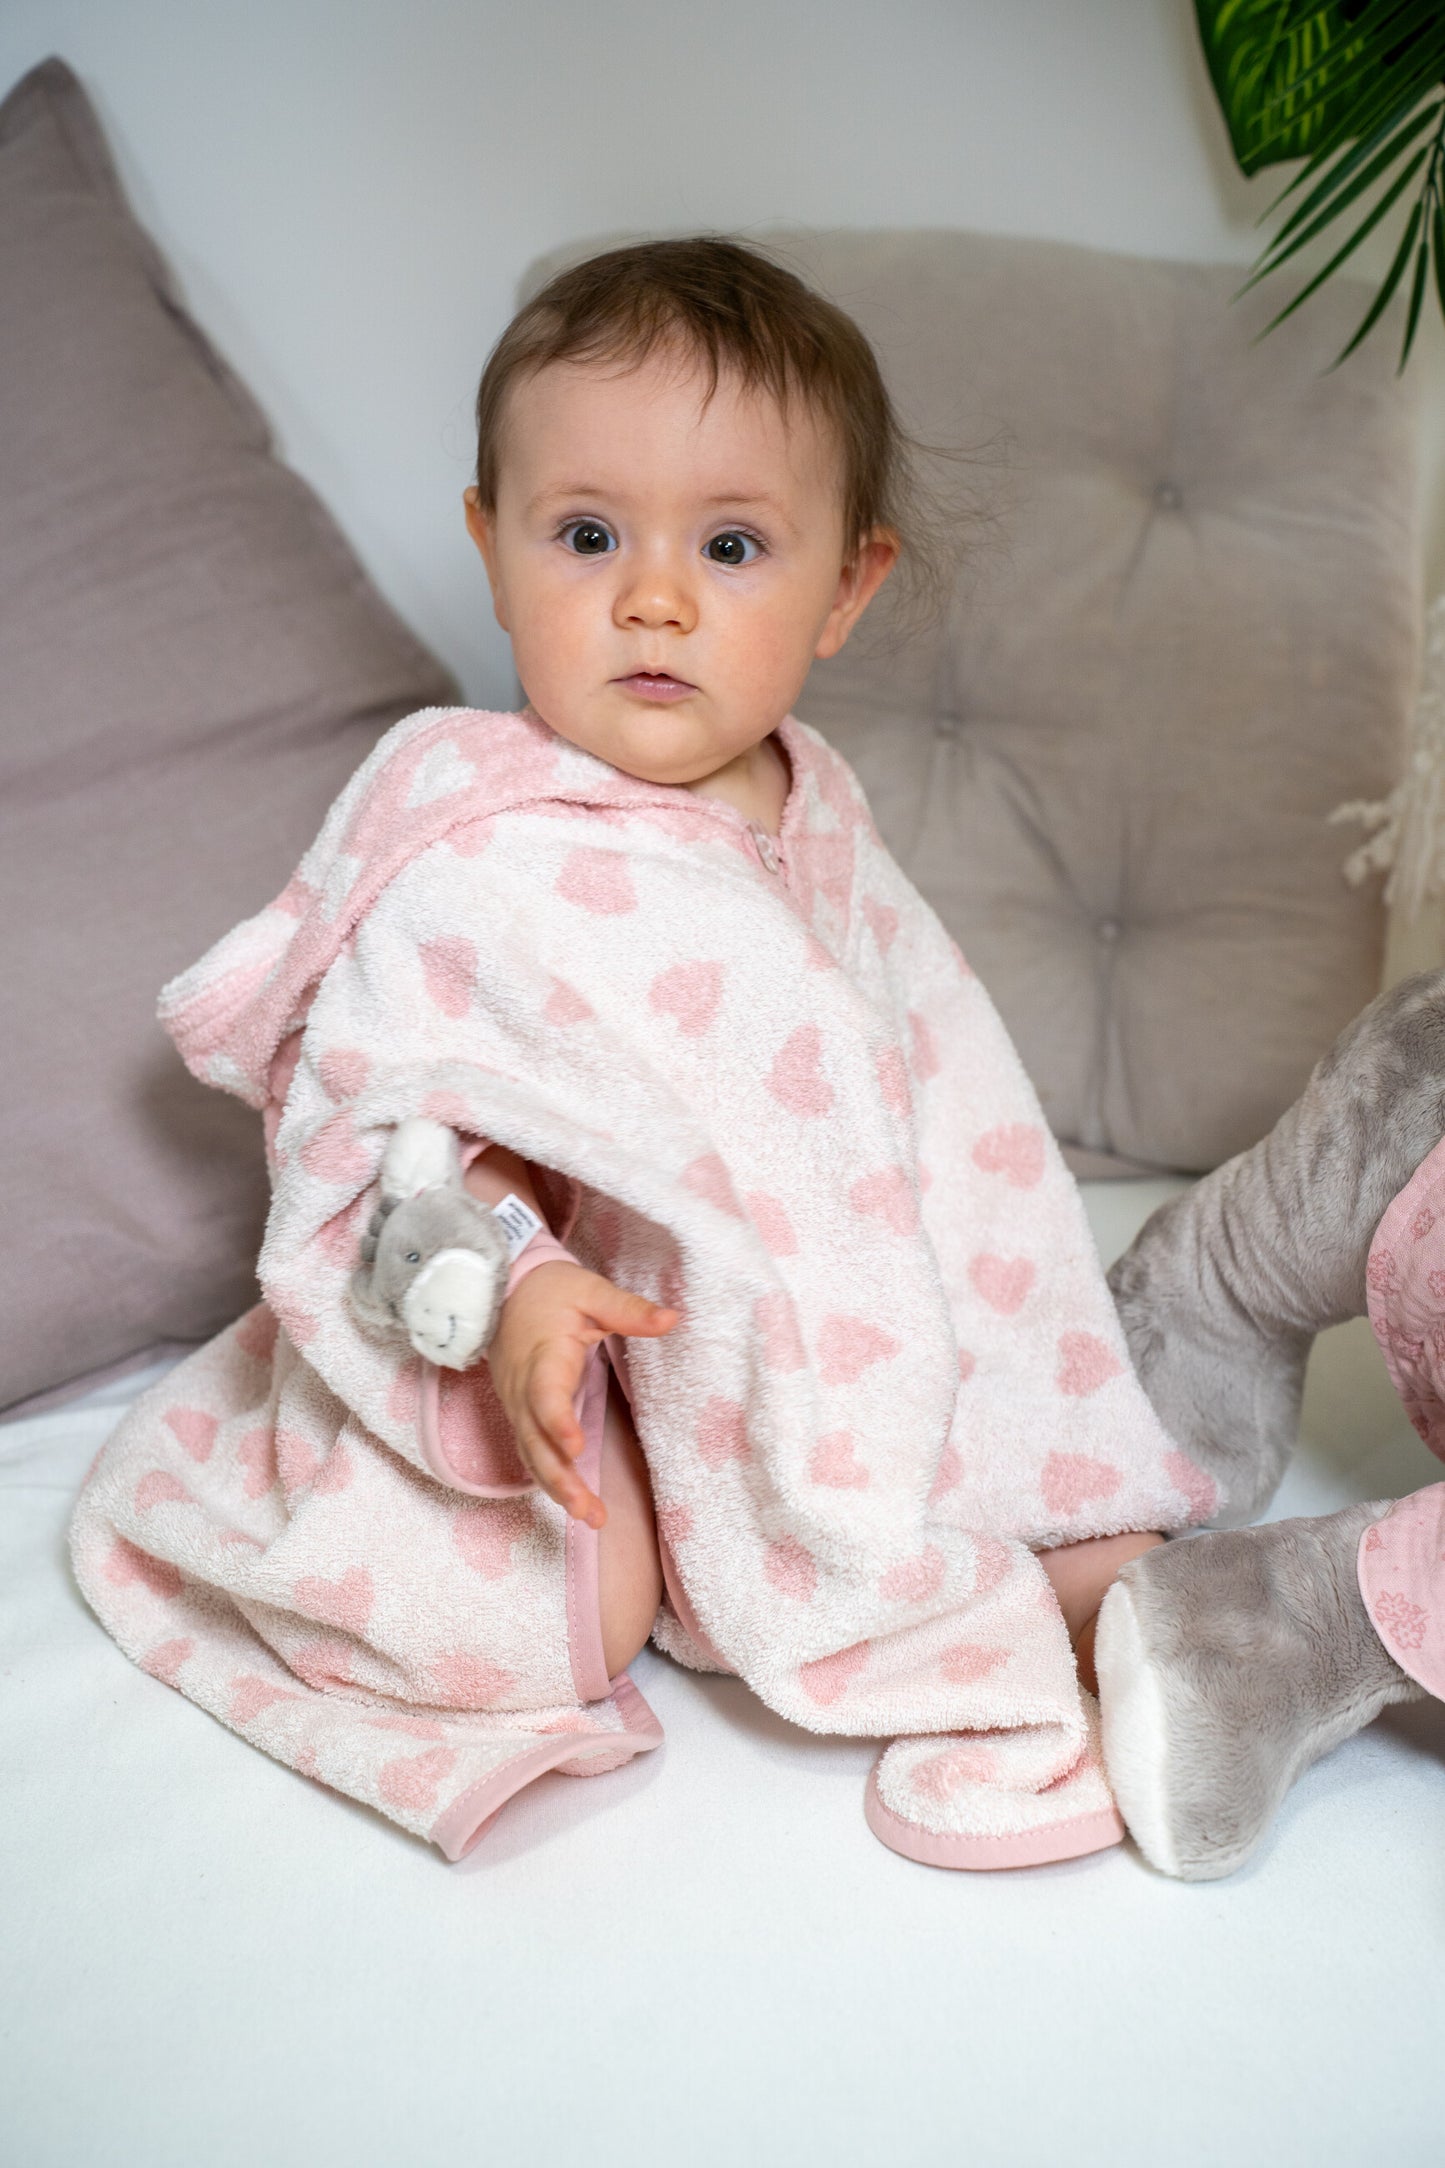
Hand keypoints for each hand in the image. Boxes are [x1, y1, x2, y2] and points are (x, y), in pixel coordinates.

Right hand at [486, 1261, 676, 1526]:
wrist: (502, 1289)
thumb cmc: (550, 1291)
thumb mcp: (591, 1290)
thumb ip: (628, 1309)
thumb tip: (672, 1319)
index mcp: (542, 1356)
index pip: (545, 1394)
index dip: (558, 1422)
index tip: (576, 1447)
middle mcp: (523, 1388)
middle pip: (535, 1439)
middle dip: (559, 1477)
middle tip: (588, 1509)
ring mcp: (517, 1405)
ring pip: (531, 1454)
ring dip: (557, 1488)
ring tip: (590, 1517)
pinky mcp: (520, 1414)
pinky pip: (531, 1452)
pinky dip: (549, 1480)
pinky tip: (575, 1503)